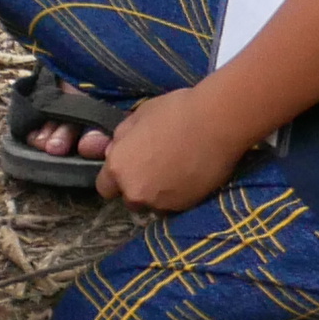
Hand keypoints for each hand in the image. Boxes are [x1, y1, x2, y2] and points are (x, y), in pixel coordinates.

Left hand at [97, 86, 249, 213]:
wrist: (215, 124)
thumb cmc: (175, 111)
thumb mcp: (139, 115)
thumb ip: (121, 136)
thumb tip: (109, 146)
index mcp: (118, 167)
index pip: (104, 187)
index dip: (116, 177)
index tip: (130, 166)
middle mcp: (134, 191)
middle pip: (129, 198)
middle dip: (138, 186)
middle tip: (155, 166)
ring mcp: (159, 203)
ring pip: (152, 204)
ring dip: (158, 194)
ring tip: (174, 172)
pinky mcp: (183, 208)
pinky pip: (173, 206)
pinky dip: (177, 195)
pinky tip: (188, 177)